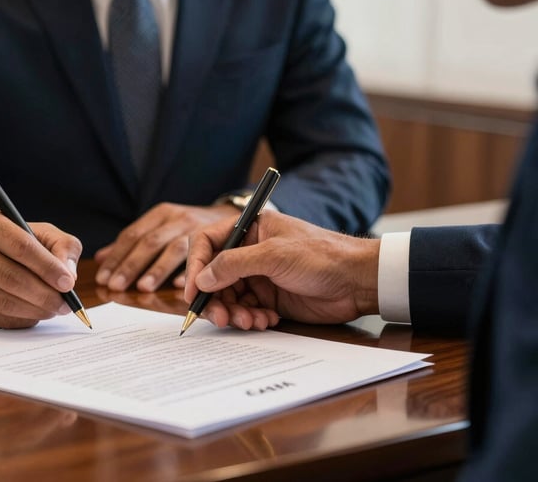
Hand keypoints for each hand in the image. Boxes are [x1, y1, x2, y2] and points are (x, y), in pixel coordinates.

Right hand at [0, 209, 81, 327]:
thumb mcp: (41, 233)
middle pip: (11, 277)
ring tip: (54, 309)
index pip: (21, 246)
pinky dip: (21, 319)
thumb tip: (69, 275)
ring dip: (35, 310)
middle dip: (44, 295)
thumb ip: (63, 247)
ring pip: (4, 301)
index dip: (48, 268)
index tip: (68, 283)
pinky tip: (34, 314)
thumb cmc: (15, 243)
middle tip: (65, 304)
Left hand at [94, 202, 238, 291]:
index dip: (116, 258)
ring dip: (157, 270)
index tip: (103, 279)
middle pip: (149, 242)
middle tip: (115, 286)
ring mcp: (197, 228)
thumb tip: (101, 258)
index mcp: (160, 215)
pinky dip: (190, 272)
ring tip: (143, 288)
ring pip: (173, 249)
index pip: (132, 235)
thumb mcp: (160, 227)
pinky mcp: (216, 239)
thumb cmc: (188, 227)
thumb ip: (133, 242)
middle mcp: (177, 218)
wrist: (228, 216)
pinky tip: (179, 286)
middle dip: (131, 266)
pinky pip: (202, 257)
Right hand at [184, 211, 379, 329]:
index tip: (193, 292)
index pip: (207, 244)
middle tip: (221, 318)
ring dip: (234, 313)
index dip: (195, 267)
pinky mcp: (269, 298)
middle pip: (213, 277)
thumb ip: (233, 265)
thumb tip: (201, 279)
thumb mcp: (273, 256)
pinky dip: (250, 319)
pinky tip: (267, 320)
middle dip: (215, 299)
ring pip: (228, 298)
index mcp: (248, 229)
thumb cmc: (322, 256)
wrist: (358, 282)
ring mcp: (258, 276)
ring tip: (250, 321)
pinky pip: (245, 311)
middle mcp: (249, 252)